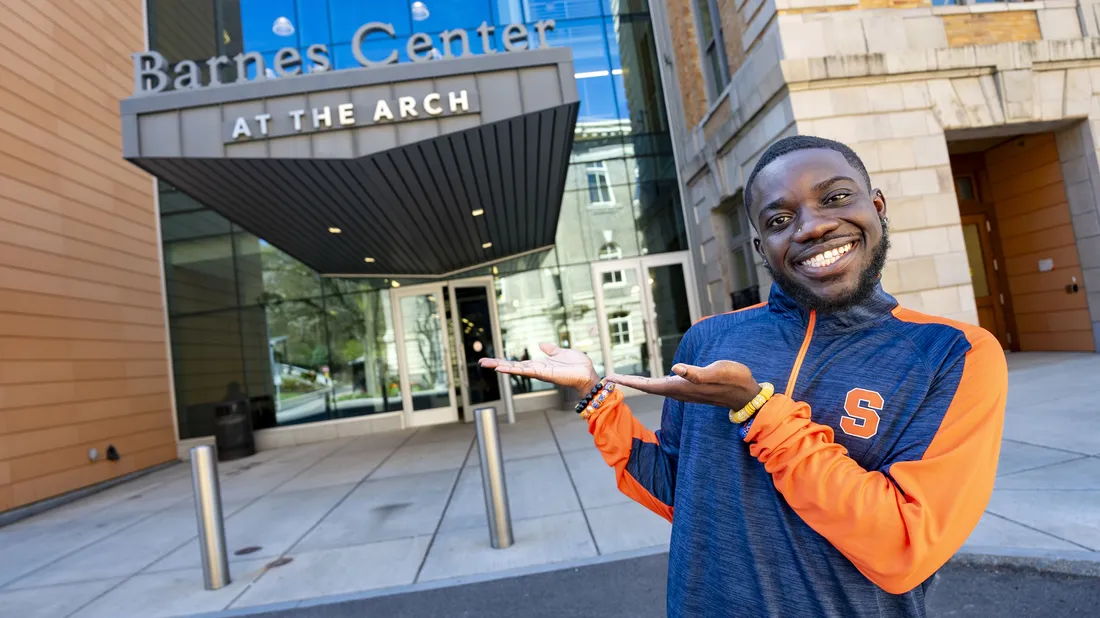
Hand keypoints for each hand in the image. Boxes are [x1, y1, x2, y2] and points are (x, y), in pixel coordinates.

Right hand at [478, 342, 599, 393]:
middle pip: (512, 367)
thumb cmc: (577, 365)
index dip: (505, 361)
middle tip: (481, 362)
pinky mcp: (543, 374)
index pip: (518, 363)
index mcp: (539, 365)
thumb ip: (551, 349)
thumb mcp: (561, 352)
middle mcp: (536, 370)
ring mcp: (538, 372)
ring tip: (487, 364)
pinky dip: (512, 369)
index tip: (492, 360)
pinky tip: (501, 368)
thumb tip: (541, 344)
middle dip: (497, 364)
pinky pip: (525, 371)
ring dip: (500, 366)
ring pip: (515, 369)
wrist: (587, 373)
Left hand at [606, 361, 761, 410]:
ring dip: (638, 383)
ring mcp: (684, 390)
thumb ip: (697, 373)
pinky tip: (649, 380)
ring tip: (623, 379)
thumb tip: (676, 368)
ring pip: (654, 387)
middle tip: (609, 377)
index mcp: (680, 386)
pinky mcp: (689, 387)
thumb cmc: (733, 379)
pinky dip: (651, 382)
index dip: (629, 381)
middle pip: (647, 386)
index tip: (611, 378)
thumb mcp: (717, 371)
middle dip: (628, 382)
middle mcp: (679, 390)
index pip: (648, 385)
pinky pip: (663, 385)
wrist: (746, 392)